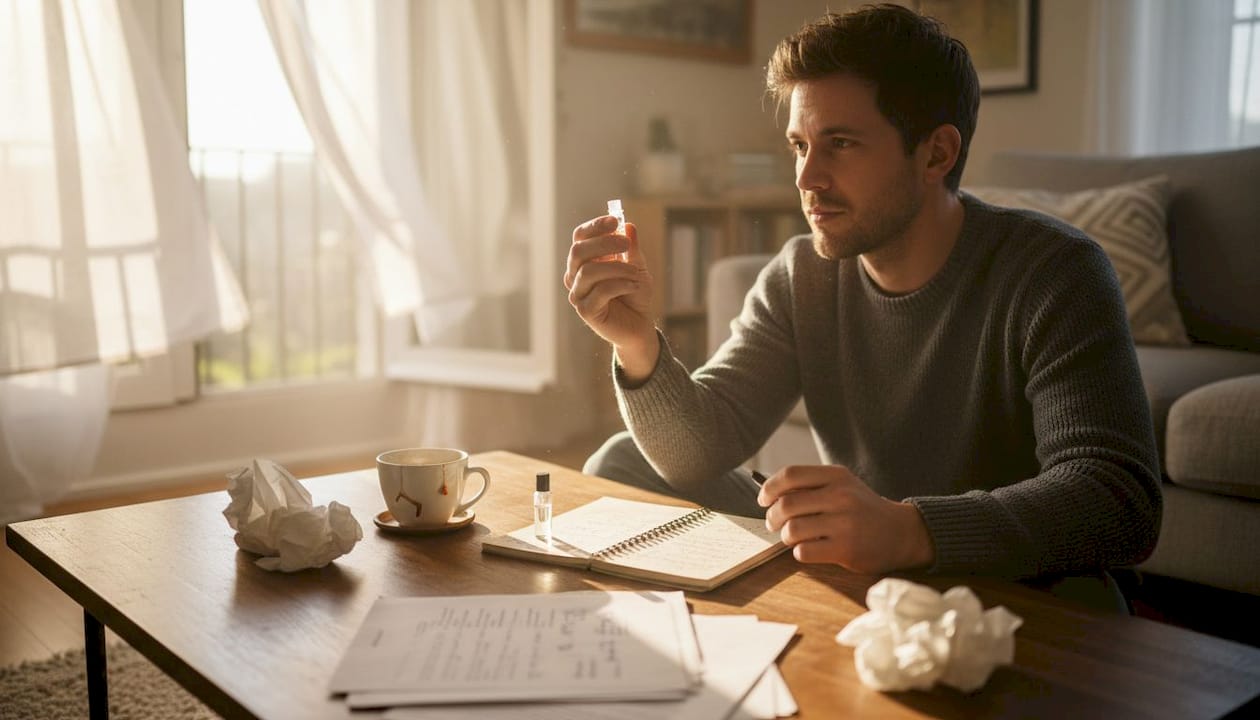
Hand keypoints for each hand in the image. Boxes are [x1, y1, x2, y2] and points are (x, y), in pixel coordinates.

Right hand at [564, 215, 658, 378]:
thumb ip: (632, 250)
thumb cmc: (634, 294)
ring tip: (637, 273)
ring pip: (589, 271)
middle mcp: (576, 275)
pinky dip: (620, 285)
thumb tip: (628, 226)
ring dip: (617, 268)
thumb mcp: (638, 267)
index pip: (580, 237)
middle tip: (626, 244)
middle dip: (604, 243)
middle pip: (578, 251)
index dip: (595, 226)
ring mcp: (578, 294)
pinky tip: (634, 286)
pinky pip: (600, 291)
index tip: (615, 220)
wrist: (639, 325)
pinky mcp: (586, 311)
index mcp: (585, 260)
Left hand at [758, 465, 933, 573]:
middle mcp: (841, 496)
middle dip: (772, 517)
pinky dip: (800, 552)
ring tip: (793, 538)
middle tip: (774, 524)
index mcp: (836, 476)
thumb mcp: (843, 486)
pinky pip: (804, 552)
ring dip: (786, 537)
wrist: (901, 532)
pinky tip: (809, 549)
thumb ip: (811, 486)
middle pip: (786, 505)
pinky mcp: (846, 549)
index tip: (763, 499)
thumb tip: (770, 495)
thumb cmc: (863, 509)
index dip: (769, 488)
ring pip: (792, 530)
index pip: (790, 474)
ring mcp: (844, 523)